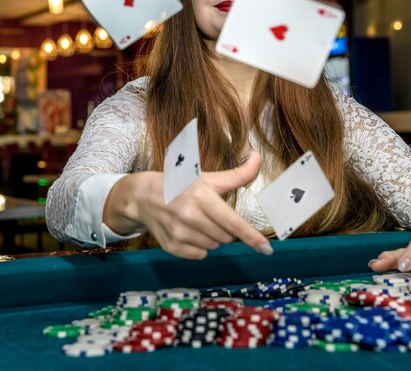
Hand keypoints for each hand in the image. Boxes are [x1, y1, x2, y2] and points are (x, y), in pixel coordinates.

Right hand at [104, 151, 272, 259]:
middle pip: (226, 236)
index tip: (267, 250)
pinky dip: (199, 246)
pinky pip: (200, 255)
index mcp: (202, 196)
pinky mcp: (172, 246)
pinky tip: (189, 231)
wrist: (143, 196)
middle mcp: (190, 216)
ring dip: (213, 237)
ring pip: (214, 246)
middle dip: (225, 228)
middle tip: (210, 214)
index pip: (232, 222)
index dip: (251, 236)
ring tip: (197, 221)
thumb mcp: (208, 177)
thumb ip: (237, 174)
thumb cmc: (181, 184)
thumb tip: (258, 157)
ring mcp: (179, 233)